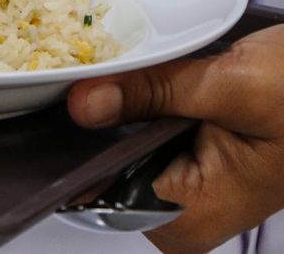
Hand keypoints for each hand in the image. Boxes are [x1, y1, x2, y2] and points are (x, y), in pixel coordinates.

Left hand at [68, 21, 283, 252]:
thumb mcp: (232, 86)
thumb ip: (153, 94)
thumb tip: (82, 103)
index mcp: (188, 218)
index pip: (95, 189)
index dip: (69, 142)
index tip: (52, 95)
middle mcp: (182, 215)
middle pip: (101, 167)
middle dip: (90, 119)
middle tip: (78, 65)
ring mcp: (184, 189)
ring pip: (116, 146)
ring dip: (111, 107)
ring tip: (107, 66)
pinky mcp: (188, 160)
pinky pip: (137, 133)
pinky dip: (132, 103)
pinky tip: (129, 75)